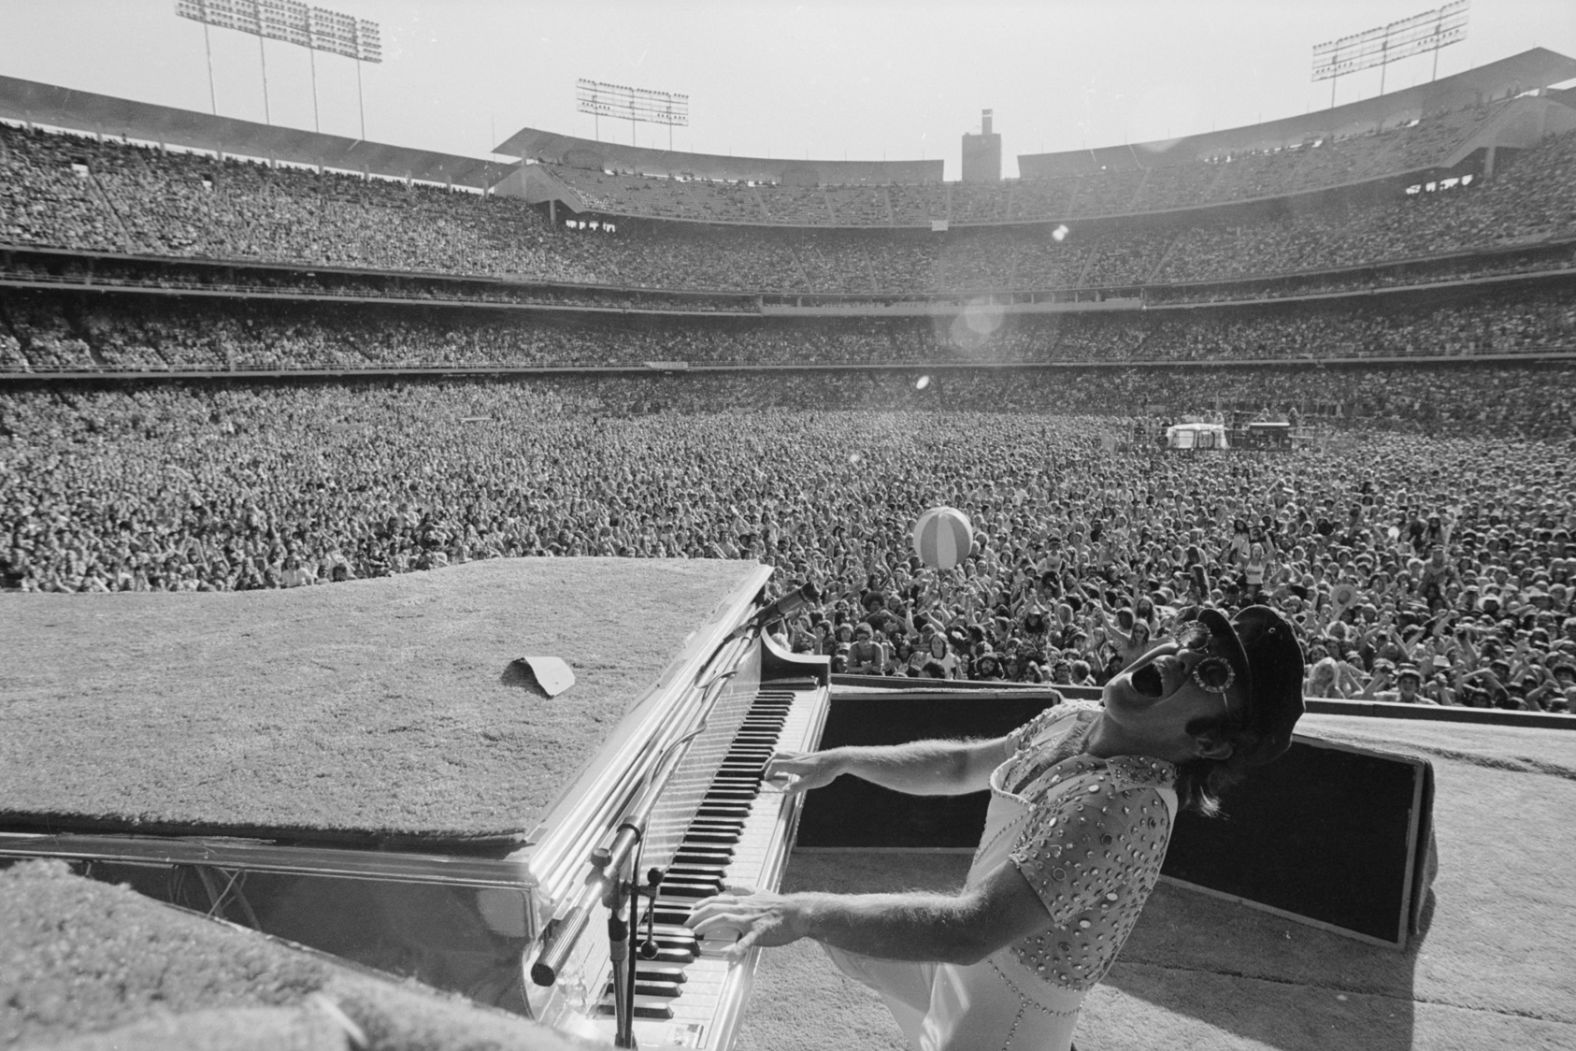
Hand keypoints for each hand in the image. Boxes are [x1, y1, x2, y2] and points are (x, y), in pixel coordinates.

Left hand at [687, 886, 808, 963]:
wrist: (798, 912)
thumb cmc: (779, 904)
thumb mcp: (760, 891)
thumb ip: (743, 889)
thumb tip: (729, 885)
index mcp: (743, 900)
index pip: (717, 899)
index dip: (701, 904)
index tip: (691, 910)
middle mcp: (743, 907)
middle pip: (715, 908)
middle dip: (698, 916)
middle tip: (686, 925)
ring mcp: (750, 919)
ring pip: (724, 919)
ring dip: (708, 925)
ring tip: (697, 933)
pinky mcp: (760, 932)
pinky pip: (746, 941)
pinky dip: (736, 948)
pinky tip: (727, 956)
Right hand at [761, 750, 842, 794]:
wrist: (837, 760)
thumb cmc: (826, 770)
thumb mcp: (811, 782)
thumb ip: (796, 787)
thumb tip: (784, 790)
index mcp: (795, 764)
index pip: (775, 765)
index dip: (769, 772)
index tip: (767, 780)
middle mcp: (796, 758)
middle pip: (777, 756)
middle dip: (768, 763)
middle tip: (765, 771)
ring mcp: (801, 756)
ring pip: (783, 753)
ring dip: (775, 760)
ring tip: (773, 767)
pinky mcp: (806, 756)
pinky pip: (790, 754)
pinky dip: (784, 759)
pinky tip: (789, 765)